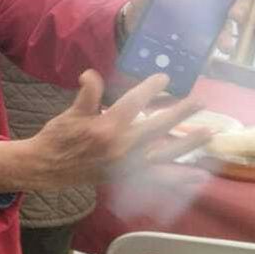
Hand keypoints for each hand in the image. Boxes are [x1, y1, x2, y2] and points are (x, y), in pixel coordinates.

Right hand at [0, 71, 205, 192]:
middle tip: (199, 101)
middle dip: (181, 112)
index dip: (151, 88)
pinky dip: (179, 178)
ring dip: (189, 143)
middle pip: (159, 126)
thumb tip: (92, 74)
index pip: (135, 103)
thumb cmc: (57, 138)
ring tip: (209, 133)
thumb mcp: (71, 113)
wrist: (46, 168)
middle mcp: (121, 147)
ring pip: (165, 153)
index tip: (164, 78)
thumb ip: (87, 94)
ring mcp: (127, 165)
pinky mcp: (127, 177)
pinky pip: (158, 178)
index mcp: (106, 127)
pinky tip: (197, 176)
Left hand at [124, 0, 254, 53]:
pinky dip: (210, 52)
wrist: (134, 24)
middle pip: (237, 3)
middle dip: (242, 8)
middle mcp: (210, 4)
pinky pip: (209, 47)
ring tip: (224, 45)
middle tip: (235, 15)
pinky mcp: (197, 42)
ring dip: (228, 35)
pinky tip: (208, 59)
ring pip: (226, 28)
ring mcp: (206, 24)